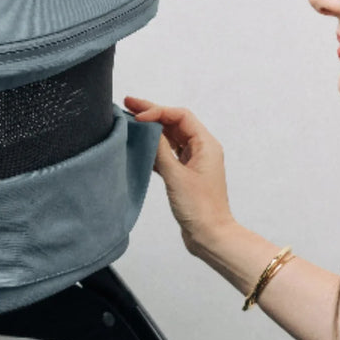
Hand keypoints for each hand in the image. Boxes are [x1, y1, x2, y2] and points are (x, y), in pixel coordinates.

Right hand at [123, 96, 235, 255]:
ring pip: (170, 137)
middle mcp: (201, 149)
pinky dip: (154, 148)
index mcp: (206, 145)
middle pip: (175, 123)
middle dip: (152, 113)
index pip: (180, 116)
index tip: (138, 116)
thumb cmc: (200, 208)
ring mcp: (193, 162)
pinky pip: (168, 154)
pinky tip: (139, 146)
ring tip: (130, 121)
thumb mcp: (176, 176)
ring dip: (152, 129)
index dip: (158, 111)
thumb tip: (148, 130)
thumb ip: (161, 151)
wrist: (210, 235)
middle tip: (129, 104)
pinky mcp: (185, 175)